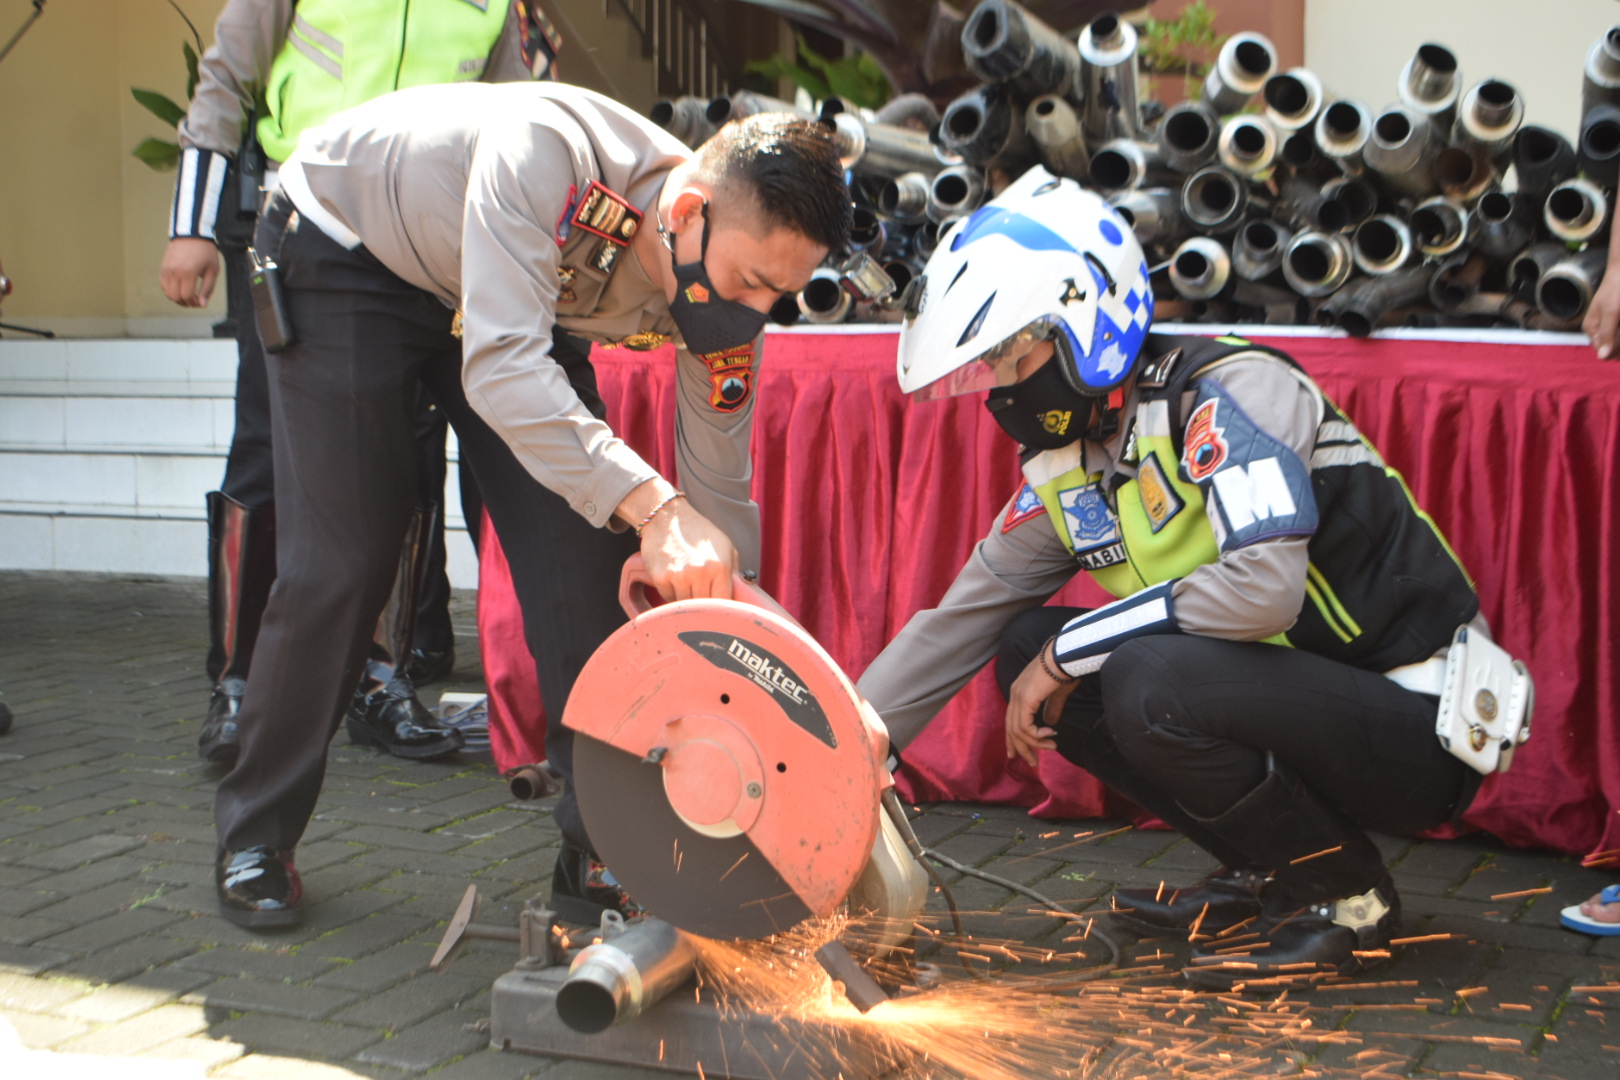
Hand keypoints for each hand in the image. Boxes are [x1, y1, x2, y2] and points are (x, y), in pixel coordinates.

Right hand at [159, 237, 220, 307]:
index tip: (201, 302)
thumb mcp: (212, 270)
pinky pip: (163, 284)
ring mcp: (166, 269)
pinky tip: (181, 288)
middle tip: (195, 301)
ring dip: (178, 298)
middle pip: (175, 297)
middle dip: (186, 303)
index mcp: (188, 272)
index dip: (194, 303)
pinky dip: (171, 290)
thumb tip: (202, 305)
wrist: (191, 234)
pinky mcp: (163, 267)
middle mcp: (174, 271)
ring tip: (188, 295)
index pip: (187, 296)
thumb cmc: (205, 252)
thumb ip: (208, 288)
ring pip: (167, 293)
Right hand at [637, 494, 736, 600]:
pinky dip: (672, 594)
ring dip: (687, 600)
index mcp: (720, 567)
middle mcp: (700, 573)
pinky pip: (669, 598)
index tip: (718, 609)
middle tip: (702, 598)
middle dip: (703, 606)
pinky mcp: (660, 578)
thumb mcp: (725, 546)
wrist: (667, 517)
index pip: (723, 602)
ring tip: (688, 585)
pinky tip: (674, 579)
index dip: (721, 608)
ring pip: (686, 605)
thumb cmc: (699, 532)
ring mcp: (679, 576)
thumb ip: (734, 572)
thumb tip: (741, 596)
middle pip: (704, 607)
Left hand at [1003, 640, 1068, 767]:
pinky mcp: (1025, 699)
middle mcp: (1015, 694)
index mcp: (1019, 692)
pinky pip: (1024, 726)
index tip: (1017, 754)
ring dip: (1035, 744)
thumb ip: (1052, 709)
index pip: (1011, 720)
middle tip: (1032, 762)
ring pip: (1018, 730)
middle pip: (1011, 729)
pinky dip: (1036, 735)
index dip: (1013, 739)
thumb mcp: (1057, 694)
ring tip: (1051, 747)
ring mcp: (1018, 696)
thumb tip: (1050, 725)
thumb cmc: (1065, 670)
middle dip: (1021, 748)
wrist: (1066, 655)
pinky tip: (1049, 736)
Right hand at [1584, 231, 1619, 359]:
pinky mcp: (1617, 319)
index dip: (1617, 351)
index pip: (1604, 351)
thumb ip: (1606, 335)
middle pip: (1613, 347)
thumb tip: (1602, 358)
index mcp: (1592, 329)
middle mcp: (1600, 329)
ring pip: (1619, 340)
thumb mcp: (1611, 313)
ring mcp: (1611, 324)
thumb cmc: (1616, 290)